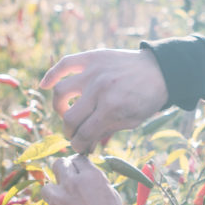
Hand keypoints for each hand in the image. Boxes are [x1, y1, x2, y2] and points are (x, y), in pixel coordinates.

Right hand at [40, 48, 168, 153]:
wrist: (160, 71)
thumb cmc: (147, 99)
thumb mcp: (131, 121)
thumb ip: (106, 132)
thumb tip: (86, 145)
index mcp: (111, 108)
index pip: (84, 134)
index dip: (79, 145)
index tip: (79, 147)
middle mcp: (99, 90)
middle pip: (70, 118)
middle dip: (70, 132)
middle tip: (74, 133)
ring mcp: (93, 72)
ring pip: (61, 92)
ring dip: (59, 107)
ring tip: (67, 111)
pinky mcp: (92, 57)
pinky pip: (64, 64)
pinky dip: (51, 74)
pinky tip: (44, 85)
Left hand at [40, 155, 120, 204]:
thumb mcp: (110, 194)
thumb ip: (94, 183)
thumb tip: (84, 177)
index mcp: (91, 176)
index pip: (77, 159)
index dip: (76, 166)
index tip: (76, 172)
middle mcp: (72, 183)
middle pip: (58, 164)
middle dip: (61, 172)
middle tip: (65, 184)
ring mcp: (57, 199)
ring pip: (47, 189)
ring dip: (54, 197)